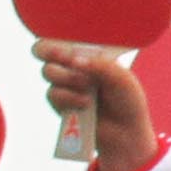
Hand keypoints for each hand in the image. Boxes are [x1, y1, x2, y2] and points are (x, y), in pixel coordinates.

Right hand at [37, 43, 156, 170]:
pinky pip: (52, 94)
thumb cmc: (127, 101)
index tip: (64, 45)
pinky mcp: (60, 103)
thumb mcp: (121, 79)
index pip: (64, 37)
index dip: (56, 37)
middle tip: (65, 59)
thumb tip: (73, 60)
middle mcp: (73, 66)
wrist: (126, 134)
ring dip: (67, 77)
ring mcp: (65, 84)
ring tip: (87, 87)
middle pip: (43, 49)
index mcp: (89, 54)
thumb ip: (100, 66)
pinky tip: (85, 103)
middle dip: (51, 52)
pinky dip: (68, 97)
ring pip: (48, 71)